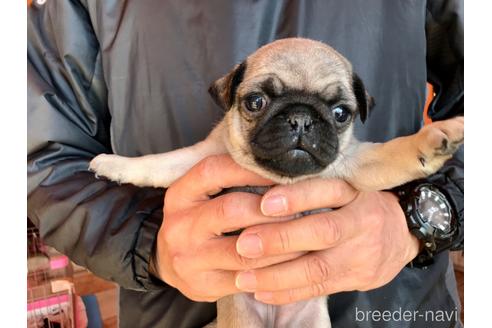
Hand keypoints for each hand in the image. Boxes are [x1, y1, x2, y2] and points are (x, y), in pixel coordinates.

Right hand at [153, 155, 303, 301]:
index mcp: (179, 195)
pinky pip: (247, 278)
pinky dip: (274, 268)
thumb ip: (228, 178)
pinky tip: (294, 260)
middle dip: (272, 208)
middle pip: (231, 210)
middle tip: (303, 204)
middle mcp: (180, 225)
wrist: (167, 260)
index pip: (214, 171)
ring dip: (281, 241)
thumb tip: (278, 164)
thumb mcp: (200, 193)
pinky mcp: (203, 285)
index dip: (250, 169)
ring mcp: (189, 259)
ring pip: (244, 250)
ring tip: (306, 233)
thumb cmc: (198, 219)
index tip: (282, 169)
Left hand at [234, 179, 419, 303]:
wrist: (404, 231)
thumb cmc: (360, 201)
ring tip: (244, 277)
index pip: (327, 191)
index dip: (296, 197)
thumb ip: (314, 184)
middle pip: (323, 232)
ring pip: (318, 268)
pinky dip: (288, 292)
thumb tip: (262, 185)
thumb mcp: (346, 182)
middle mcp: (362, 222)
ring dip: (277, 275)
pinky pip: (320, 289)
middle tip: (244, 244)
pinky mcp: (359, 278)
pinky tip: (261, 292)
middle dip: (280, 240)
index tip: (264, 203)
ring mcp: (363, 254)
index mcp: (356, 191)